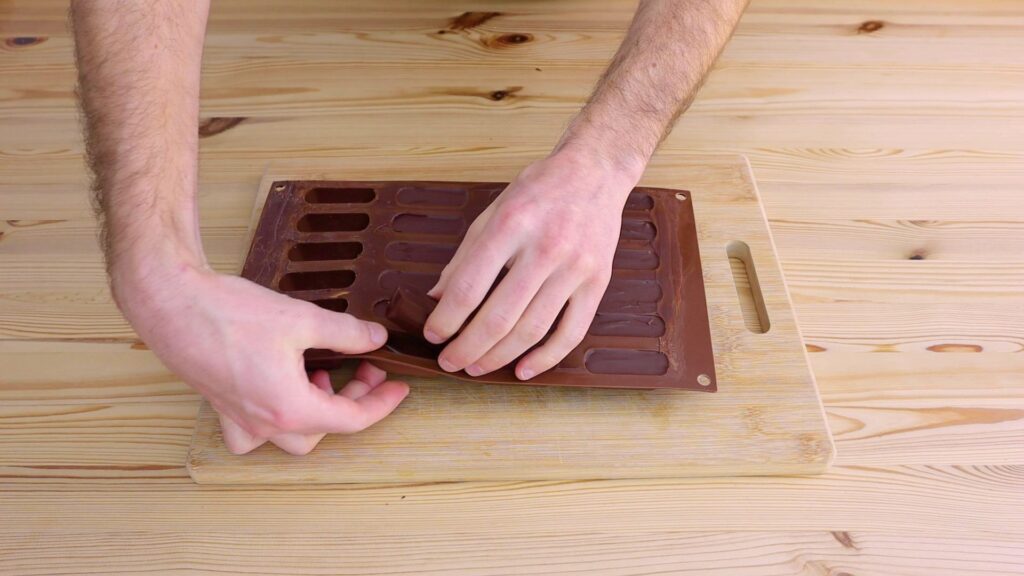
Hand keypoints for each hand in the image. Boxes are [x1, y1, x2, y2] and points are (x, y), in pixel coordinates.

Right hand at [114, 265, 408, 454]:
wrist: (172, 304)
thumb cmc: (231, 314)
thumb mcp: (303, 319)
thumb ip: (346, 333)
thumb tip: (376, 338)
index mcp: (290, 408)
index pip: (351, 420)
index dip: (382, 403)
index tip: (399, 386)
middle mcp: (264, 423)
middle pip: (324, 431)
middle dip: (351, 402)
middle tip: (364, 370)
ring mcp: (239, 418)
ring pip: (290, 437)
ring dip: (316, 413)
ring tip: (322, 373)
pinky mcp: (221, 406)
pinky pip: (252, 432)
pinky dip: (274, 419)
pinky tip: (280, 388)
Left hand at [423, 151, 640, 379]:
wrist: (595, 172)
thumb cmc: (540, 190)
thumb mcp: (494, 210)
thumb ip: (466, 256)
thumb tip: (438, 297)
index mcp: (511, 225)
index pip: (470, 286)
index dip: (447, 318)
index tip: (434, 335)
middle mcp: (545, 247)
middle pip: (500, 316)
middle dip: (469, 347)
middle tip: (450, 362)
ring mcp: (575, 267)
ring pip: (533, 329)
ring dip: (500, 357)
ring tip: (478, 368)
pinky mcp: (598, 281)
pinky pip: (572, 331)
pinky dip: (546, 357)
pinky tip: (523, 369)